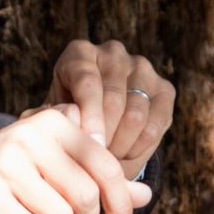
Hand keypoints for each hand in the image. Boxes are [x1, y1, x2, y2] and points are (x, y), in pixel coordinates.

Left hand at [29, 40, 174, 178]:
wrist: (94, 120)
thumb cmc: (67, 116)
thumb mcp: (50, 114)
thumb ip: (49, 117)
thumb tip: (68, 117)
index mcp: (80, 53)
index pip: (88, 82)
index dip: (89, 118)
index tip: (91, 146)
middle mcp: (112, 53)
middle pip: (114, 100)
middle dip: (104, 138)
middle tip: (94, 161)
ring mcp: (142, 68)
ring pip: (136, 115)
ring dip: (121, 146)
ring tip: (106, 160)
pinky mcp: (164, 88)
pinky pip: (156, 124)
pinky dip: (140, 147)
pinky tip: (125, 155)